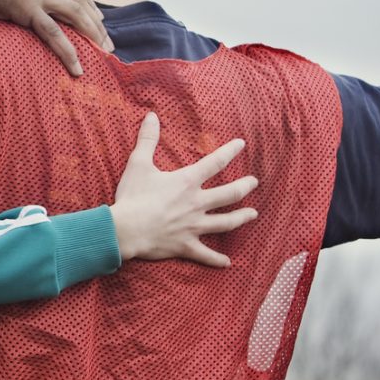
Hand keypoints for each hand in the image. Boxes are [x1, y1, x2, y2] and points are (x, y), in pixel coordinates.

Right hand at [0, 0, 110, 76]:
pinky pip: (53, 33)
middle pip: (79, 0)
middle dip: (97, 22)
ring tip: (104, 54)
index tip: (98, 14)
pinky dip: (68, 51)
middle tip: (109, 42)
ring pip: (75, 13)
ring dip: (93, 34)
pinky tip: (77, 67)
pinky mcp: (26, 9)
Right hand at [109, 112, 257, 267]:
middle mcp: (196, 203)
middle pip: (229, 195)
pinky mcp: (186, 245)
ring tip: (253, 214)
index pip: (214, 163)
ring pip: (225, 223)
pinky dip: (216, 259)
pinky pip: (205, 254)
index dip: (229, 152)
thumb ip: (147, 139)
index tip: (241, 144)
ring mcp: (194, 226)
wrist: (126, 229)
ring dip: (241, 218)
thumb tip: (151, 116)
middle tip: (254, 182)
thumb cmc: (132, 196)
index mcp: (187, 182)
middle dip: (244, 187)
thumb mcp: (138, 164)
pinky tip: (227, 262)